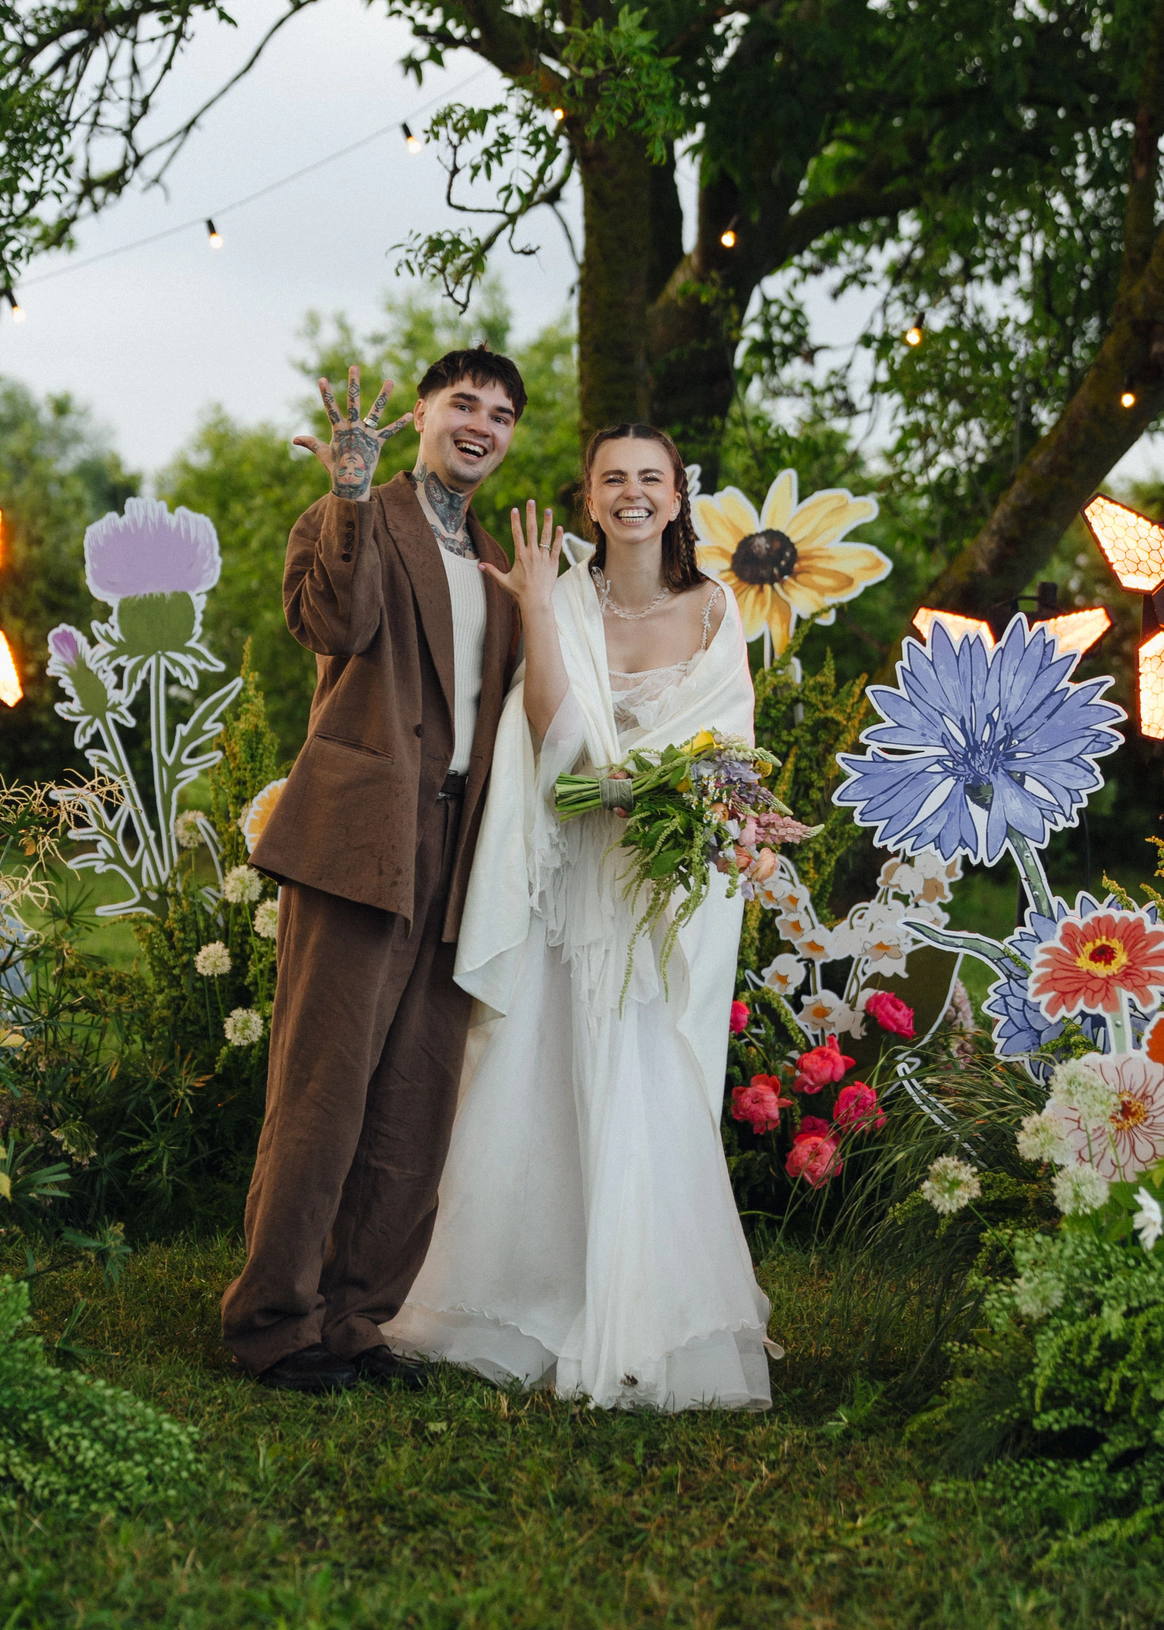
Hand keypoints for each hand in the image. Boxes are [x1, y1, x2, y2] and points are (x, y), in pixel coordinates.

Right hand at [293, 366, 411, 500]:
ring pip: (376, 412)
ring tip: (390, 381)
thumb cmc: (335, 468)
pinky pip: (390, 431)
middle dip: (353, 384)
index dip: (326, 394)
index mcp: (339, 430)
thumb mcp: (322, 453)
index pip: (331, 408)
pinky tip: (409, 414)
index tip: (322, 379)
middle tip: (355, 367)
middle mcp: (354, 429)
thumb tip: (293, 439)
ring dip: (383, 396)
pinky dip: (399, 424)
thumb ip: (310, 442)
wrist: (351, 483)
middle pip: (353, 402)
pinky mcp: (377, 443)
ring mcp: (366, 435)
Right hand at [479, 499, 563, 606]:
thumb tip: (479, 565)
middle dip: (531, 514)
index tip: (515, 509)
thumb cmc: (519, 591)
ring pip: (546, 536)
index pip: (517, 534)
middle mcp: (532, 554)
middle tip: (531, 501)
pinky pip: (556, 548)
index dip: (516, 521)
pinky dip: (558, 538)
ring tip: (548, 509)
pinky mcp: (553, 563)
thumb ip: (492, 571)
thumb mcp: (504, 581)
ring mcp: (544, 557)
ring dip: (547, 522)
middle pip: (532, 530)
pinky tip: (559, 527)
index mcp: (520, 555)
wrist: (535, 601)